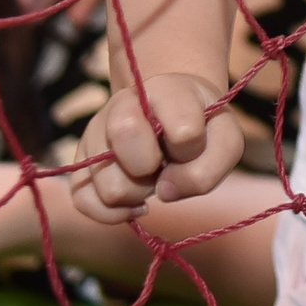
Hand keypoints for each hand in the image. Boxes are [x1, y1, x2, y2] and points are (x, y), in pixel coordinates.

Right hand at [68, 73, 244, 224]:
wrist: (174, 119)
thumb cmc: (203, 130)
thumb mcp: (225, 142)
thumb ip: (208, 169)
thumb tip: (165, 191)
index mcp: (165, 91)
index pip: (184, 131)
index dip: (192, 151)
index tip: (194, 145)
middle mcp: (122, 105)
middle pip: (126, 139)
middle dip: (154, 168)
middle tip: (164, 163)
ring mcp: (96, 132)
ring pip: (108, 184)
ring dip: (137, 194)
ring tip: (149, 177)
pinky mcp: (80, 162)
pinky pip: (83, 200)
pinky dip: (112, 214)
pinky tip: (135, 203)